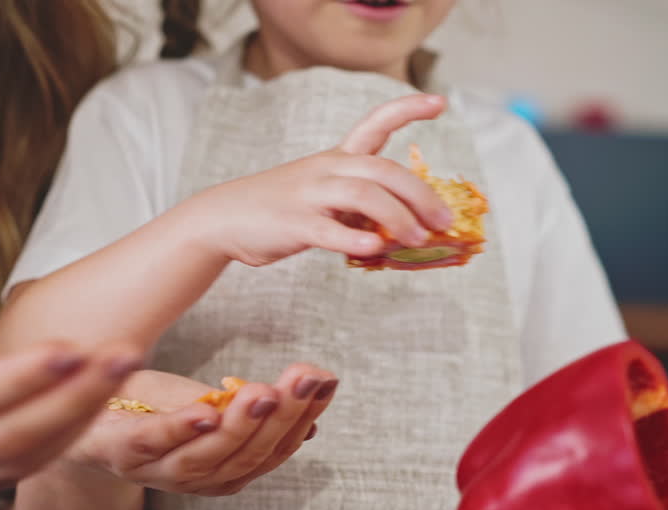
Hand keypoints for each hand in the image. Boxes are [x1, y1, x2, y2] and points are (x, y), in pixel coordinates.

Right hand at [0, 306, 139, 499]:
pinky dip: (75, 429)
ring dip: (86, 411)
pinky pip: (35, 462)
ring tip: (125, 364)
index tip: (65, 346)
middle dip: (74, 394)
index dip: (15, 379)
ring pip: (32, 453)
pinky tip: (105, 393)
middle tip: (121, 353)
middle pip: (11, 433)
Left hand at [63, 365, 336, 496]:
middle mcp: (198, 480)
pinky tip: (207, 408)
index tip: (325, 379)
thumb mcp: (206, 403)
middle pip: (249, 455)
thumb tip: (311, 418)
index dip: (303, 416)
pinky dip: (183, 429)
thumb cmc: (146, 408)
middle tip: (305, 379)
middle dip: (282, 417)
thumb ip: (249, 412)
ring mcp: (159, 471)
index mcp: (226, 470)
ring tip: (267, 393)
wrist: (77, 410)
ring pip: (210, 456)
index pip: (275, 449)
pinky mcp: (122, 453)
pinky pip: (157, 444)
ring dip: (242, 425)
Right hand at [190, 93, 454, 266]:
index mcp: (336, 158)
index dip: (407, 109)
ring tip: (419, 240)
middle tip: (444, 220)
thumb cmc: (280, 209)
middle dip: (420, 194)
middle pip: (382, 170)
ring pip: (363, 195)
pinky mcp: (293, 224)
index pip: (375, 123)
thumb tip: (404, 227)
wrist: (222, 218)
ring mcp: (308, 195)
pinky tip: (376, 250)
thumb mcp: (323, 196)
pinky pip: (328, 230)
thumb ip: (360, 206)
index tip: (440, 102)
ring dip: (398, 218)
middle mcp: (325, 169)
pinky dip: (354, 240)